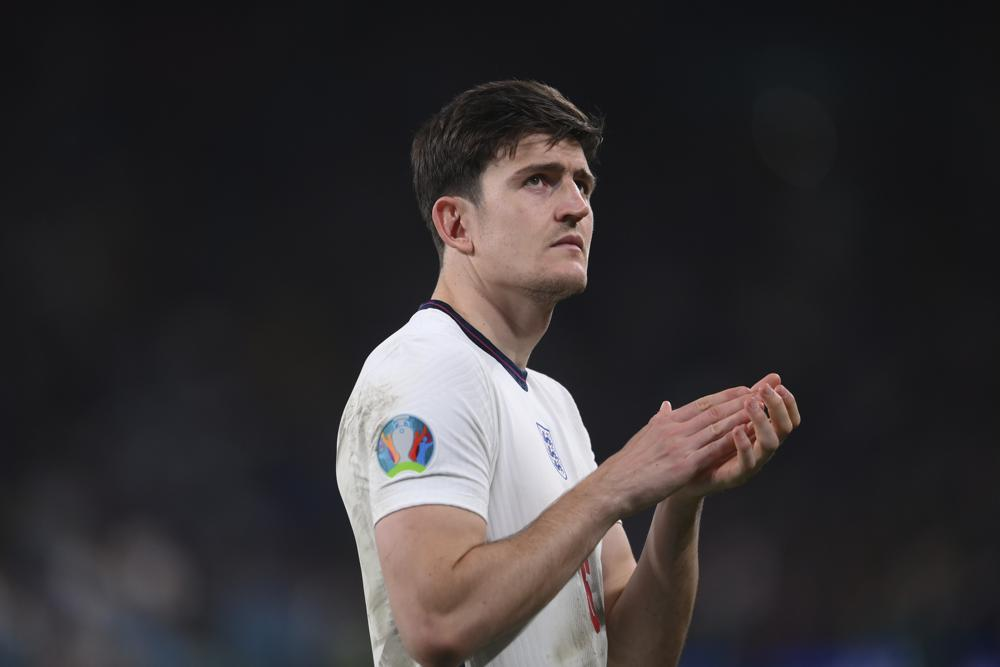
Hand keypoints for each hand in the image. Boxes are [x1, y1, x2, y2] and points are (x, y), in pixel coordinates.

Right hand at [600, 384, 753, 516]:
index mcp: (666, 422)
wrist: (614, 486)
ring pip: (716, 427)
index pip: (701, 404)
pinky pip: (713, 451)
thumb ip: (659, 420)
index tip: (744, 389)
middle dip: (740, 400)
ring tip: (762, 408)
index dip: (725, 396)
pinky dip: (733, 441)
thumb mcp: (644, 436)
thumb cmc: (627, 465)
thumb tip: (665, 406)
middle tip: (762, 390)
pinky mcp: (683, 465)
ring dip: (742, 416)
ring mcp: (679, 446)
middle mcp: (674, 429)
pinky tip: (748, 436)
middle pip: (713, 411)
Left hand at [673, 372, 800, 498]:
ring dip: (761, 421)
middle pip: (784, 428)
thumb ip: (751, 398)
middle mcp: (763, 449)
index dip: (787, 402)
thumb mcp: (731, 417)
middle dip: (776, 407)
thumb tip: (774, 375)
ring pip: (770, 444)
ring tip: (751, 404)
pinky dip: (744, 445)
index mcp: (763, 434)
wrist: (687, 476)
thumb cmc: (711, 445)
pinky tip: (737, 430)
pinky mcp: (737, 476)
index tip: (778, 385)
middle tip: (764, 390)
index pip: (788, 418)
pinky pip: (747, 462)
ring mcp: (753, 463)